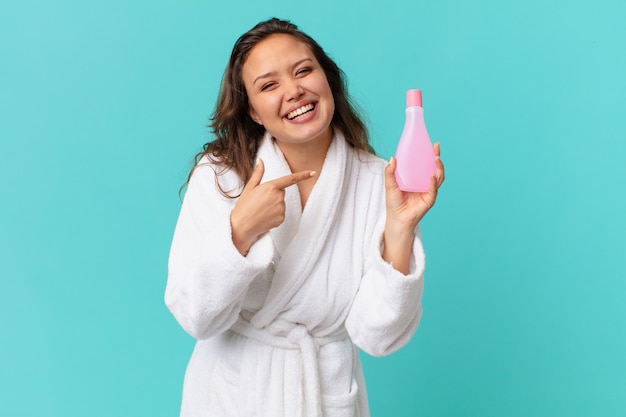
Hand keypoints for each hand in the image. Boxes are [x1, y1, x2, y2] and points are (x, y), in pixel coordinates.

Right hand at [230, 159, 315, 254]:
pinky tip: (264, 217)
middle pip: (281, 192)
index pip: (290, 179)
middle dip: (273, 195)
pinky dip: (274, 214)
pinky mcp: (282, 218)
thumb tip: (261, 161)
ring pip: (281, 203)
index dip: (303, 175)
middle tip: (260, 201)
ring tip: (261, 210)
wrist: (242, 226)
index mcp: (271, 187)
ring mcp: (281, 209)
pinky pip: (281, 213)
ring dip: (274, 205)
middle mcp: (279, 197)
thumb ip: (258, 174)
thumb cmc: (244, 206)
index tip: (313, 172)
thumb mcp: (249, 188)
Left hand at [382, 142, 444, 272]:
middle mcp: (425, 183)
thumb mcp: (389, 184)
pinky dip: (433, 183)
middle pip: (434, 168)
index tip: (432, 143)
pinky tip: (432, 176)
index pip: (425, 163)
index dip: (429, 154)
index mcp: (417, 178)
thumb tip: (393, 158)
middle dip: (437, 157)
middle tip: (436, 148)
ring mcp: (428, 191)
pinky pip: (433, 190)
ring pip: (438, 177)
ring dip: (438, 168)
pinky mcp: (429, 200)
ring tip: (436, 159)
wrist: (396, 219)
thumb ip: (390, 172)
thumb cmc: (394, 202)